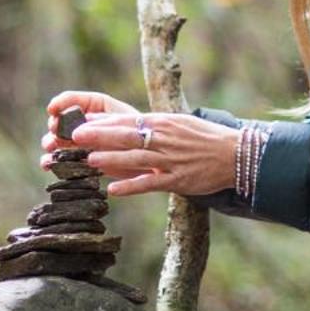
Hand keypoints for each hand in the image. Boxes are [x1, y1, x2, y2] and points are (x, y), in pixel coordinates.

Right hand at [41, 89, 138, 154]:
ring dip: (50, 143)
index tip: (53, 110)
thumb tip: (83, 123)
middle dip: (54, 126)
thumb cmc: (139, 133)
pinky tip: (49, 164)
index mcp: (93, 106)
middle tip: (55, 132)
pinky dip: (52, 161)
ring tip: (51, 148)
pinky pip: (59, 159)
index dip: (59, 103)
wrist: (147, 157)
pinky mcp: (78, 158)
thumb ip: (104, 123)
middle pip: (59, 120)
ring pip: (55, 139)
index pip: (70, 100)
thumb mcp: (124, 124)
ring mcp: (78, 141)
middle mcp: (81, 122)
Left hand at [54, 106, 239, 199]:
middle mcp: (164, 139)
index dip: (102, 122)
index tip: (80, 123)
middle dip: (99, 136)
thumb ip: (153, 125)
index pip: (127, 120)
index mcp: (163, 123)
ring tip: (88, 161)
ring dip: (111, 159)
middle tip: (74, 137)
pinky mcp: (178, 180)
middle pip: (126, 136)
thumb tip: (124, 125)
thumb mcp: (178, 124)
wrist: (235, 155)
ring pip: (135, 158)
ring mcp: (170, 160)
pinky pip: (150, 183)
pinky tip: (114, 190)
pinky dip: (131, 186)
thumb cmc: (204, 138)